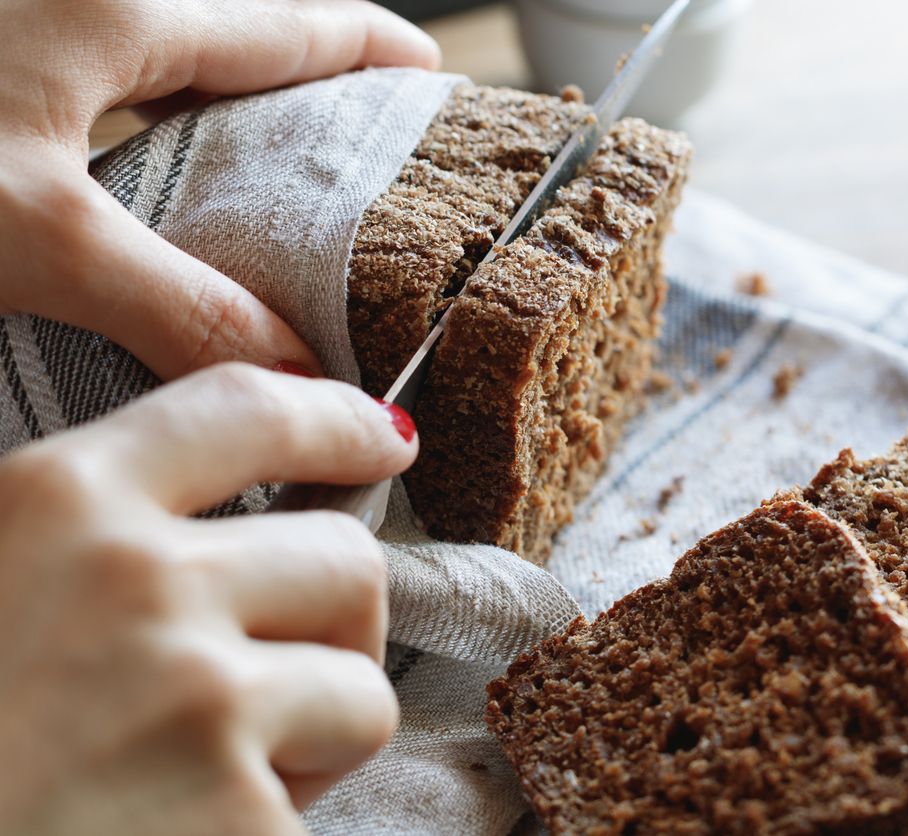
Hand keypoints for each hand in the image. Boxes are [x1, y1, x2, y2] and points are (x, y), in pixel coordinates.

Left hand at [0, 0, 439, 379]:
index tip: (428, 69)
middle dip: (305, 86)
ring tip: (278, 177)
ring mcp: (32, 30)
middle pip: (230, 40)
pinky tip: (154, 189)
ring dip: (228, 114)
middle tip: (366, 143)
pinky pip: (107, 92)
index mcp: (115, 11)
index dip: (365, 47)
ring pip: (164, 67)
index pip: (283, 24)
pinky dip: (156, 133)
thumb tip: (298, 376)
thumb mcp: (42, 236)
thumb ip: (182, 305)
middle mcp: (78, 3)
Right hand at [0, 363, 418, 834]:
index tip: (383, 438)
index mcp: (54, 504)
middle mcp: (138, 586)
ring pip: (361, 689)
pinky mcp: (235, 820)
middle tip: (273, 675)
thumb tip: (193, 515)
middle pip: (344, 560)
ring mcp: (196, 704)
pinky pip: (316, 803)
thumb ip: (69, 531)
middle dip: (336, 623)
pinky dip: (275, 821)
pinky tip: (181, 833)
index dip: (336, 419)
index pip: (249, 411)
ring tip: (219, 771)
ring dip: (318, 731)